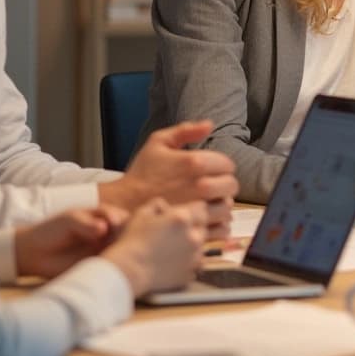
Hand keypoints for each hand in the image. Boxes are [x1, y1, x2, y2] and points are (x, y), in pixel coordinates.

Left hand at [13, 205, 127, 278]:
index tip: (114, 223)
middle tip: (116, 240)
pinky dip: (113, 265)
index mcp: (101, 217)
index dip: (122, 219)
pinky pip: (111, 265)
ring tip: (113, 254)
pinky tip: (109, 265)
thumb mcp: (69, 220)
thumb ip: (86, 224)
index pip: (120, 216)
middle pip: (126, 233)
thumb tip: (104, 229)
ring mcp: (103, 250)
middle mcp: (106, 234)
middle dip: (126, 236)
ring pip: (121, 250)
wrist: (34, 252)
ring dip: (122, 252)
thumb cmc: (51, 230)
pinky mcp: (97, 265)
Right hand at [99, 120, 238, 218]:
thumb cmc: (142, 173)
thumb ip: (185, 130)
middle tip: (210, 187)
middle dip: (223, 185)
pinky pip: (222, 228)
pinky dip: (218, 224)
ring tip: (206, 203)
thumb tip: (209, 124)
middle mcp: (201, 186)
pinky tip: (204, 219)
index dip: (220, 167)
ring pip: (228, 208)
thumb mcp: (158, 142)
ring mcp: (198, 211)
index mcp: (195, 163)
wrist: (123, 204)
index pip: (228, 165)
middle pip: (231, 186)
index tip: (210, 171)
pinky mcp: (195, 230)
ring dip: (220, 205)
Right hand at [101, 199, 210, 296]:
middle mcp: (194, 237)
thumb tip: (166, 207)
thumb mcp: (142, 213)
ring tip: (172, 249)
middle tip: (175, 232)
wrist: (129, 271)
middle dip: (193, 228)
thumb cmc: (132, 240)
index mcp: (183, 219)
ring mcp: (194, 257)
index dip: (192, 210)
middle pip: (203, 228)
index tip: (183, 215)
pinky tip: (171, 262)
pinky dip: (187, 263)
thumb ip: (158, 205)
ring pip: (201, 247)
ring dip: (191, 246)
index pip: (201, 208)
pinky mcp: (190, 273)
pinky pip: (194, 265)